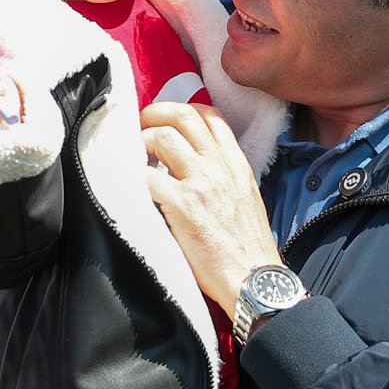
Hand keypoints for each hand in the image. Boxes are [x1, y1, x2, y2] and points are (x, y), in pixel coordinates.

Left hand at [141, 103, 282, 306]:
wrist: (254, 279)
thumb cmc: (249, 248)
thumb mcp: (247, 199)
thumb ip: (225, 178)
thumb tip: (198, 169)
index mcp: (237, 165)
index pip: (212, 117)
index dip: (184, 110)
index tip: (168, 118)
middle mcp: (219, 168)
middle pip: (184, 116)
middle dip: (155, 113)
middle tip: (142, 125)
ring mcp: (200, 184)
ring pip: (162, 138)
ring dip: (142, 142)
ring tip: (136, 156)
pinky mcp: (181, 206)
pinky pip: (147, 178)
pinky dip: (135, 178)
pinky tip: (133, 187)